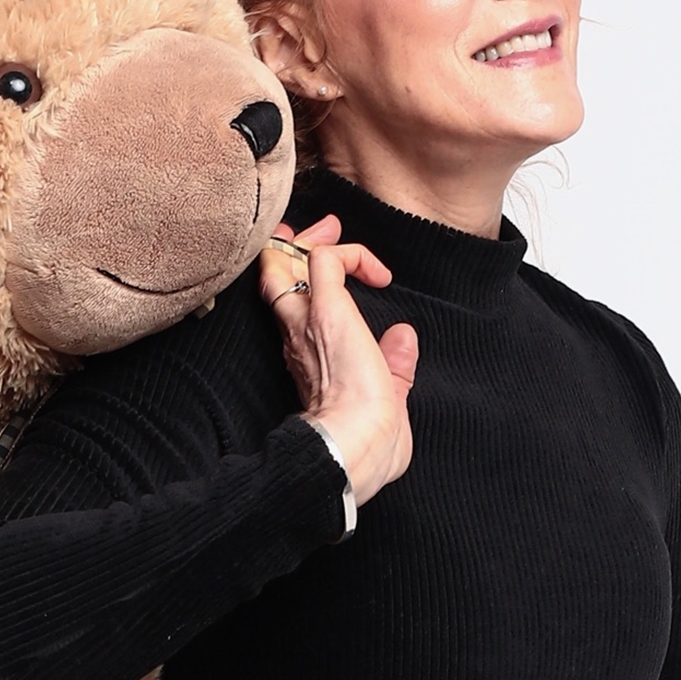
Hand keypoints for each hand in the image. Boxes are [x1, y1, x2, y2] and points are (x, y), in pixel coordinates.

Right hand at [259, 216, 417, 506]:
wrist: (355, 448)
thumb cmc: (370, 445)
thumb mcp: (386, 401)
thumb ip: (394, 368)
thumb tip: (404, 338)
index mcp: (307, 362)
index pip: (292, 311)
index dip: (302, 286)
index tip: (327, 276)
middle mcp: (296, 337)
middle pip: (275, 275)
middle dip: (296, 247)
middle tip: (321, 232)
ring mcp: (307, 321)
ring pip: (285, 260)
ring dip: (312, 241)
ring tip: (331, 231)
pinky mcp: (326, 310)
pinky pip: (325, 258)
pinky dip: (351, 253)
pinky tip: (379, 275)